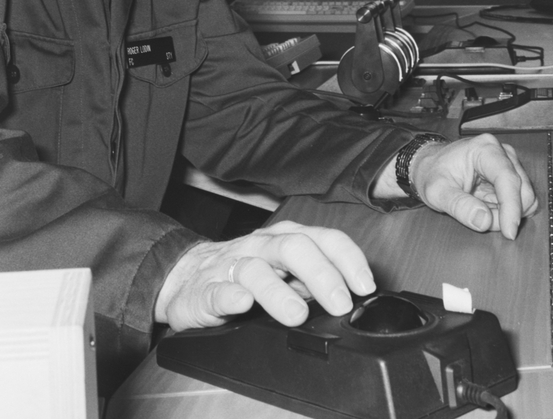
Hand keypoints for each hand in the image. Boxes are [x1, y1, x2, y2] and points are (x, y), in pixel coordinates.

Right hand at [154, 220, 375, 330]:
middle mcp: (261, 247)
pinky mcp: (205, 290)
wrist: (187, 277)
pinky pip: (216, 290)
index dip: (347, 258)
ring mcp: (232, 266)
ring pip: (255, 269)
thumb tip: (357, 295)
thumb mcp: (286, 271)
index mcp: (285, 240)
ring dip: (278, 291)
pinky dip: (229, 296)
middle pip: (293, 248)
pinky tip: (240, 304)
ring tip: (297, 314)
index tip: (365, 285)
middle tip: (339, 303)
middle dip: (320, 274)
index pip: (323, 239)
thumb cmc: (245, 272)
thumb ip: (316, 279)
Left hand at [399, 134, 537, 238]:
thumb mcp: (436, 192)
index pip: (508, 178)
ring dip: (506, 214)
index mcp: (484, 149)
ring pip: (525, 199)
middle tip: (480, 219)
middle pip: (522, 190)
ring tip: (478, 210)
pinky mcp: (511, 175)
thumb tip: (485, 221)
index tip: (509, 233)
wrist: (430, 166)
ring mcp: (509, 163)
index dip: (512, 207)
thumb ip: (459, 206)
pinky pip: (520, 201)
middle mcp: (502, 152)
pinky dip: (507, 212)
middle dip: (506, 213)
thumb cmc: (431, 175)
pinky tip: (487, 208)